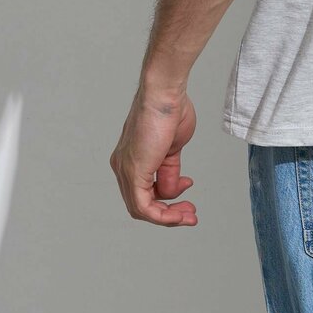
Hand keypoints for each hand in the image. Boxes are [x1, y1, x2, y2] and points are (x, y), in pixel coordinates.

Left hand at [110, 84, 198, 224]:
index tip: (188, 189)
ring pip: (141, 209)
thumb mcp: (172, 149)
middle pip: (142, 203)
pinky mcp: (132, 172)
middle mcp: (122, 166)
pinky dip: (163, 216)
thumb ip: (169, 171)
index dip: (168, 199)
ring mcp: (125, 170)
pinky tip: (179, 215)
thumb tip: (173, 189)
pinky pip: (143, 207)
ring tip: (189, 215)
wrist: (164, 94)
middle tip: (190, 213)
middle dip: (169, 213)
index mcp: (131, 159)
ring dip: (169, 217)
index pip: (144, 191)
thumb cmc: (169, 111)